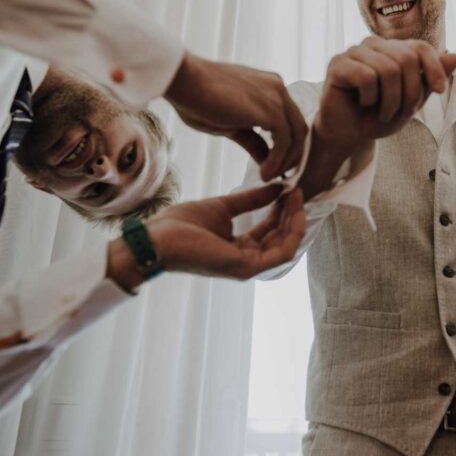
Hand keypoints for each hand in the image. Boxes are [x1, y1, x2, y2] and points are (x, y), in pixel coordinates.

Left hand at [107, 184, 305, 288]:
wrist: (159, 238)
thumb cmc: (182, 225)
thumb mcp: (223, 207)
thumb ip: (250, 200)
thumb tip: (275, 188)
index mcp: (240, 248)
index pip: (271, 231)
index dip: (283, 209)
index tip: (289, 188)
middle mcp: (247, 260)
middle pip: (281, 237)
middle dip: (292, 212)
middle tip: (297, 188)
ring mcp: (248, 267)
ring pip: (286, 245)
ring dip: (295, 219)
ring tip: (296, 195)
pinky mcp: (246, 267)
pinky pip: (282, 253)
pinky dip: (292, 232)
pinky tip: (293, 210)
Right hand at [164, 52, 307, 180]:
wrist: (183, 80)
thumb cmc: (198, 99)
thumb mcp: (232, 125)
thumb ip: (253, 140)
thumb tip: (267, 161)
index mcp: (270, 87)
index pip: (290, 120)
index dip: (288, 146)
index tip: (276, 166)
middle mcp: (278, 89)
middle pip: (299, 128)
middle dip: (293, 156)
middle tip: (279, 176)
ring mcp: (277, 97)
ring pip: (296, 136)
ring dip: (286, 162)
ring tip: (268, 178)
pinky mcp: (271, 109)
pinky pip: (285, 141)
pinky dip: (278, 161)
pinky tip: (264, 174)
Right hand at [313, 36, 455, 154]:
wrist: (349, 136)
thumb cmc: (378, 116)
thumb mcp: (412, 100)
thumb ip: (431, 78)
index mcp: (391, 49)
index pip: (420, 47)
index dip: (434, 67)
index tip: (440, 90)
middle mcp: (373, 44)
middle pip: (406, 59)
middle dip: (410, 92)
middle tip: (401, 112)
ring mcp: (354, 51)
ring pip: (387, 69)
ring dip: (390, 101)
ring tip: (382, 112)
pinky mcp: (337, 63)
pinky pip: (366, 77)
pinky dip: (370, 98)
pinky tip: (362, 103)